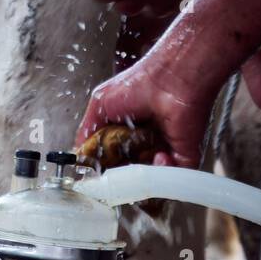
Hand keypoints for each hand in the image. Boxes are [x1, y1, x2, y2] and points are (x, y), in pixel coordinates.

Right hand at [76, 49, 215, 168]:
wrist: (170, 79)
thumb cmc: (137, 84)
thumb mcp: (99, 105)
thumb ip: (87, 131)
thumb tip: (78, 156)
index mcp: (125, 133)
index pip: (111, 162)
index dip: (104, 169)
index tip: (99, 173)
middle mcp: (144, 145)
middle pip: (128, 174)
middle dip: (122, 175)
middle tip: (120, 168)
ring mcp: (162, 152)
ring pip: (148, 180)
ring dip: (142, 173)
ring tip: (142, 155)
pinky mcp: (182, 156)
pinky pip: (171, 177)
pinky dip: (164, 172)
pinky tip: (160, 154)